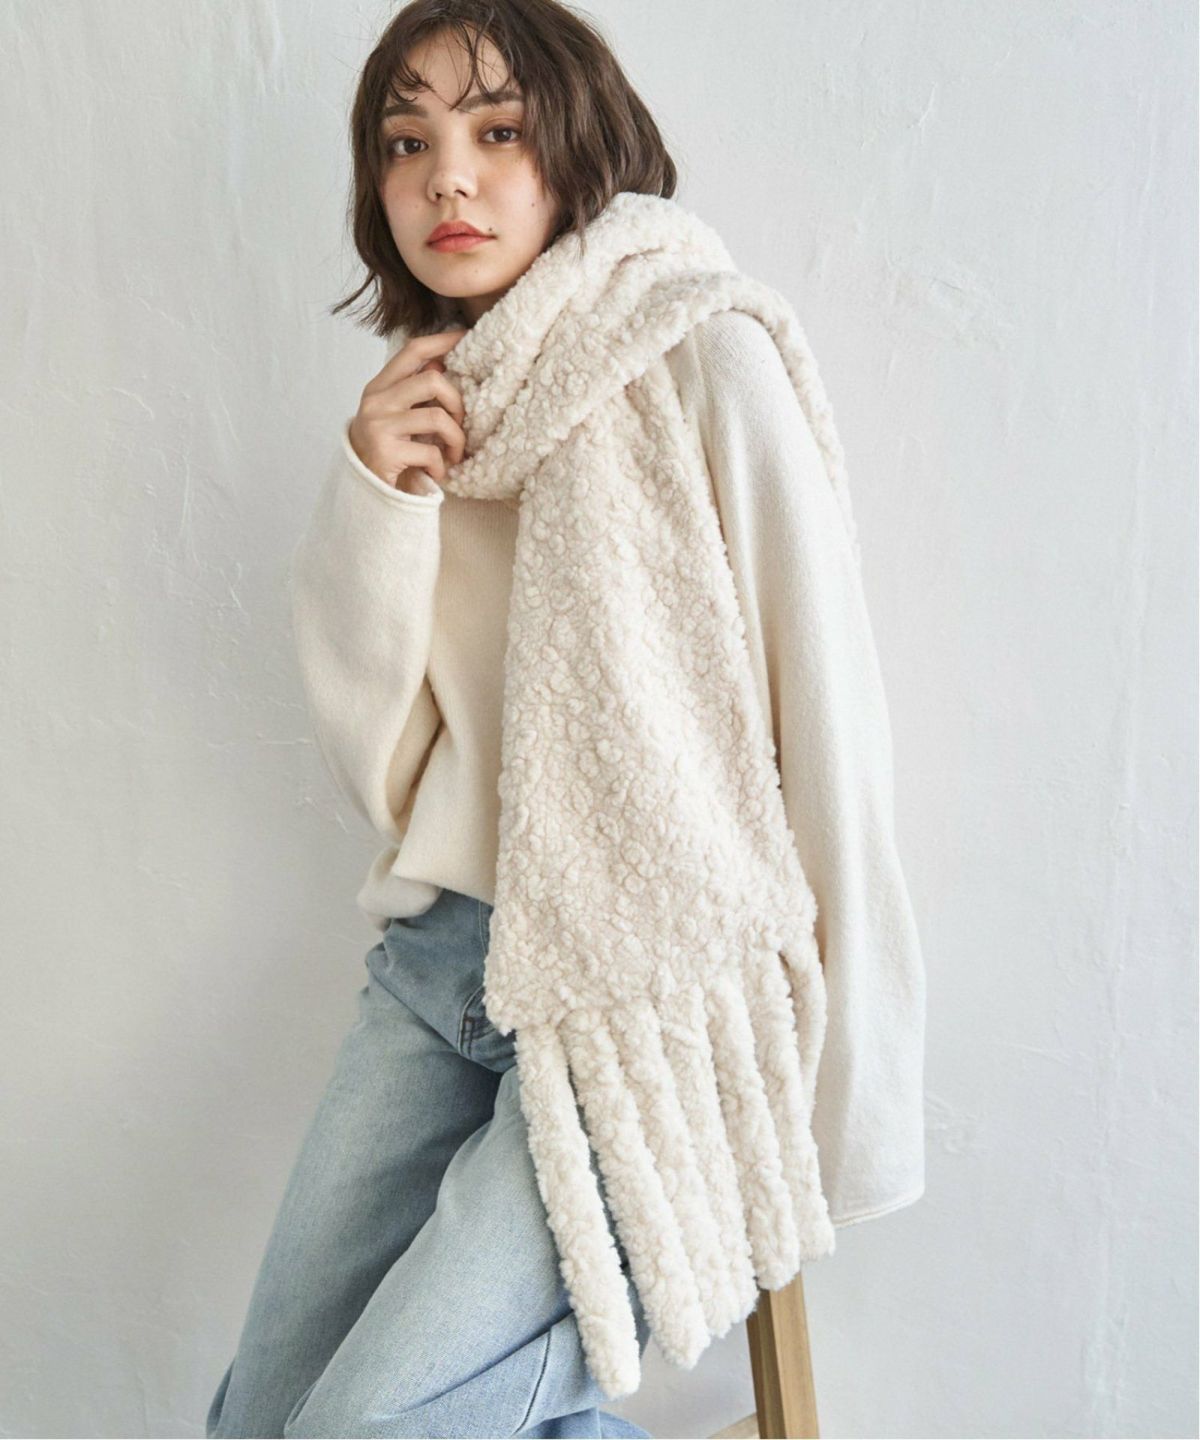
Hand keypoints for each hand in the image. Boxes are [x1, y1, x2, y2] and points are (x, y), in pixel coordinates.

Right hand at [348, 328, 468, 493]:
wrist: (363, 492)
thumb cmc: (386, 453)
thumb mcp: (398, 417)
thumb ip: (414, 392)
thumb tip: (441, 363)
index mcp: (379, 387)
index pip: (412, 350)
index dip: (442, 340)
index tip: (465, 335)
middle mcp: (375, 401)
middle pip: (432, 380)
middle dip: (457, 403)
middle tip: (460, 424)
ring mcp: (379, 425)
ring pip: (437, 417)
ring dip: (456, 439)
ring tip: (454, 454)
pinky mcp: (385, 451)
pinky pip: (431, 451)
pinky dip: (441, 465)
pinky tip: (436, 473)